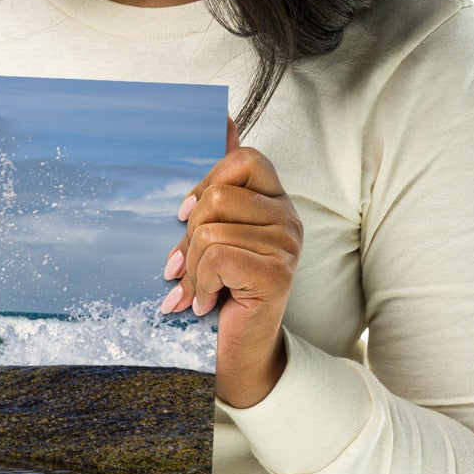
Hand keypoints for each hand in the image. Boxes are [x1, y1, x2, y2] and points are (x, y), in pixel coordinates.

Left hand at [158, 116, 301, 408]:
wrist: (236, 354)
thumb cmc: (221, 292)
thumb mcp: (213, 233)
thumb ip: (219, 183)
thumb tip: (222, 119)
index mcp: (274, 202)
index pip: (243, 159)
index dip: (206, 183)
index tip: (186, 217)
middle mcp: (288, 218)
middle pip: (219, 196)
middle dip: (189, 235)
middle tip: (184, 266)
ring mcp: (287, 245)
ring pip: (212, 230)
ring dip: (192, 268)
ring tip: (196, 290)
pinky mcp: (277, 273)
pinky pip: (218, 256)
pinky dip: (199, 284)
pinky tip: (205, 303)